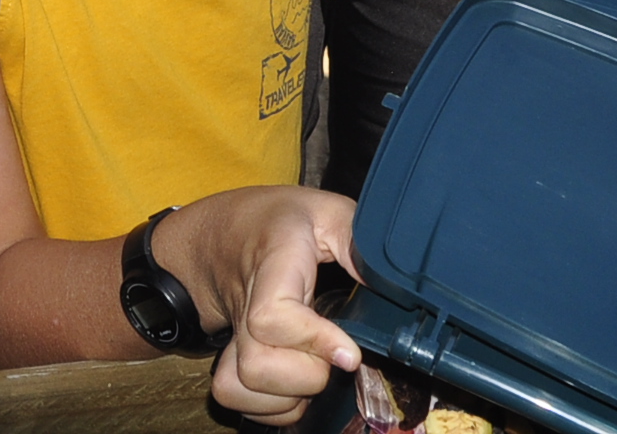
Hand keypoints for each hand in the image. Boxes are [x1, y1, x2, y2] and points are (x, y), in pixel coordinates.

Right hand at [164, 187, 362, 424]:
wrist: (222, 231)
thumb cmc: (278, 221)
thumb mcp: (326, 211)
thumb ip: (359, 240)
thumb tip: (393, 283)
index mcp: (273, 262)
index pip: (273, 316)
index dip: (313, 342)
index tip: (350, 354)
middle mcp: (245, 304)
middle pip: (257, 366)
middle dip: (307, 376)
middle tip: (335, 354)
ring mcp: (230, 334)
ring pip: (240, 388)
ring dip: (288, 395)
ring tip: (314, 367)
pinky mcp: (226, 356)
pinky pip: (236, 399)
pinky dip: (272, 406)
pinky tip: (294, 382)